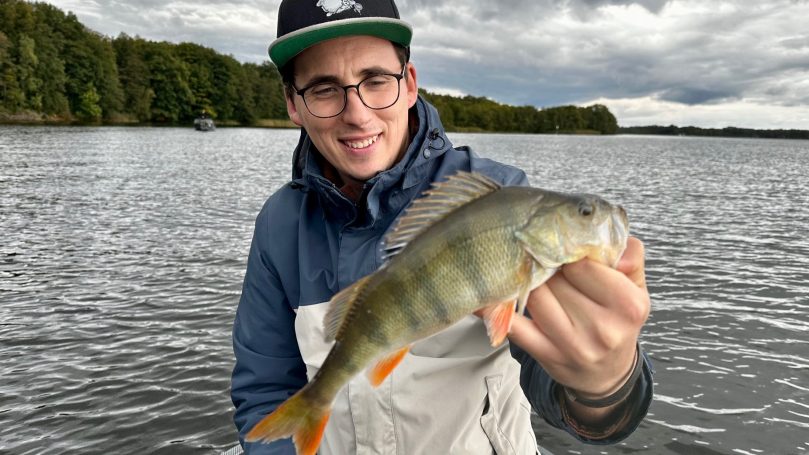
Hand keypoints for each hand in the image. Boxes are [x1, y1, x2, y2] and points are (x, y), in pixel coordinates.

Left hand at [508, 237, 649, 397]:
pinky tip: (490, 297)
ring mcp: (573, 345)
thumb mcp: (636, 288)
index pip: (582, 264)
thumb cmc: (618, 321)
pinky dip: (497, 309)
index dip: (569, 255)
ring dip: (529, 283)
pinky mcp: (547, 355)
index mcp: (628, 306)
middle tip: (548, 266)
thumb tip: (607, 236)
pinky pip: (513, 326)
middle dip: (548, 268)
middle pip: (556, 279)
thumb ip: (630, 255)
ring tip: (535, 279)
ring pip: (534, 296)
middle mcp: (602, 328)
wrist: (607, 373)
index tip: (565, 255)